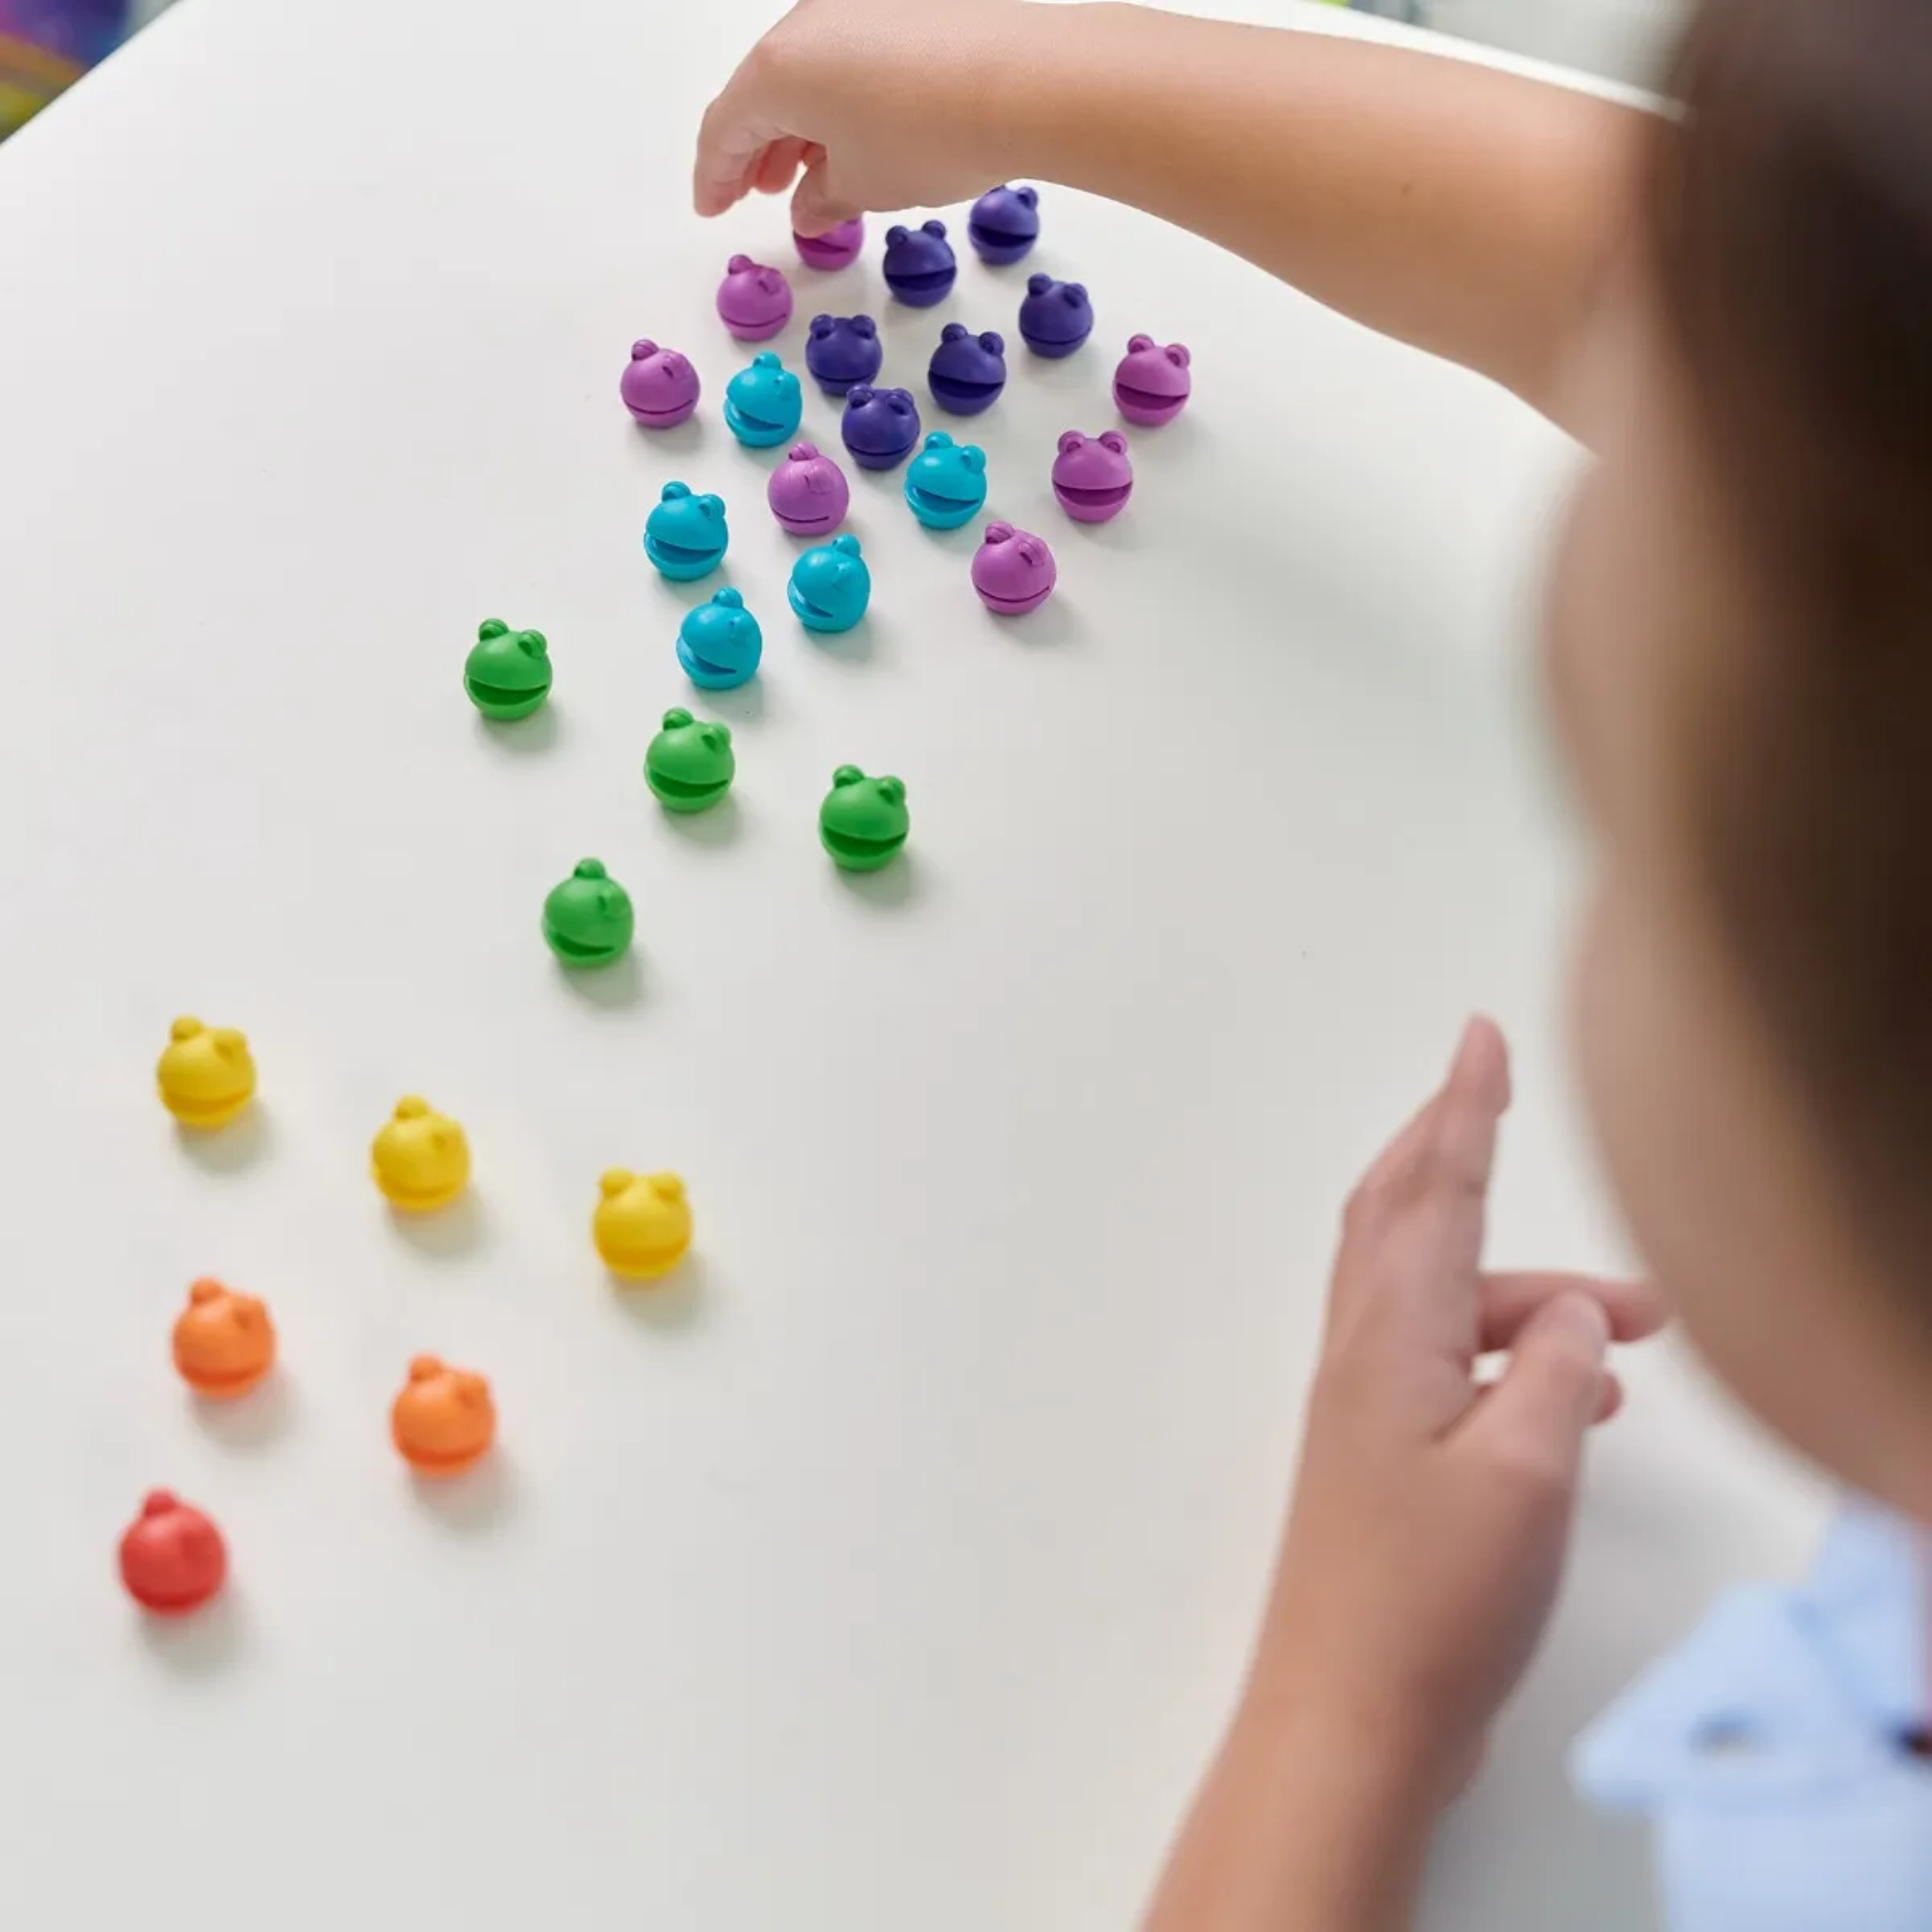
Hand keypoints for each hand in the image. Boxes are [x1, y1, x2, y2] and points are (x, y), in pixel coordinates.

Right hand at [693, 0, 1035, 233]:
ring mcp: (857, 4)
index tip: (712, 207)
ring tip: (814, 173)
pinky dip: (843, 99)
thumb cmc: (931, 134)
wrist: (1025, 81)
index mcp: (778, 69)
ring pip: (809, 71)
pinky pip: (851, 54)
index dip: (714, 176)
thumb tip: (810, 206)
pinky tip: (862, 137)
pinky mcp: (902, 5)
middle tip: (759, 192)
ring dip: (801, 125)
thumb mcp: (866, 185)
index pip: (725, 128)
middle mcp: (808, 23)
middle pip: (763, 92)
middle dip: (757, 149)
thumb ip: (824, 199)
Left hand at [1246, 1018, 1664, 1803]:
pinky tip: (1581, 1398)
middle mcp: (1365, 1354)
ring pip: (1442, 1298)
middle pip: (1401, 1214)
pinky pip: (1450, 1365)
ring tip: (1642, 1324)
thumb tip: (1574, 1313)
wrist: (1349, 1716)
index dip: (1464, 1106)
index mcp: (1393, 1337)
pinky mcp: (1383, 1461)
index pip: (1435, 1189)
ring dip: (1531, 1291)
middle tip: (1493, 1093)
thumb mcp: (1527, 1472)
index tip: (1479, 1034)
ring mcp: (1366, 1409)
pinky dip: (1514, 1356)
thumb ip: (1559, 1372)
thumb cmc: (1430, 1598)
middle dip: (1451, 1148)